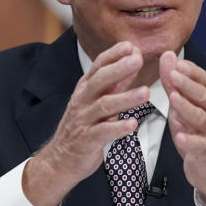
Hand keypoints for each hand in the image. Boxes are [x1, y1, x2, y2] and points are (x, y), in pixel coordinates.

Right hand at [23, 42, 149, 205]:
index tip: (131, 45)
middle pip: (100, 81)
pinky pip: (103, 132)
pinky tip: (133, 125)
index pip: (98, 66)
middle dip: (119, 69)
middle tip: (137, 60)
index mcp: (85, 90)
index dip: (113, 55)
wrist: (60, 159)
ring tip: (145, 92)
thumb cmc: (83, 127)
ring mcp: (84, 121)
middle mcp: (83, 101)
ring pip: (104, 106)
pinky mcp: (87, 140)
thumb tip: (132, 62)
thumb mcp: (97, 101)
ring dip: (125, 98)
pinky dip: (118, 128)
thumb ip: (115, 84)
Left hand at [160, 52, 205, 203]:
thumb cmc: (197, 132)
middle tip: (173, 75)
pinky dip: (190, 141)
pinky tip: (180, 137)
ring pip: (201, 117)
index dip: (191, 71)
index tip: (177, 63)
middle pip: (203, 95)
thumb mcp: (183, 105)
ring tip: (174, 99)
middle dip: (188, 84)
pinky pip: (200, 144)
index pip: (203, 80)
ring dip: (187, 107)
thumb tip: (167, 56)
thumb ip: (174, 82)